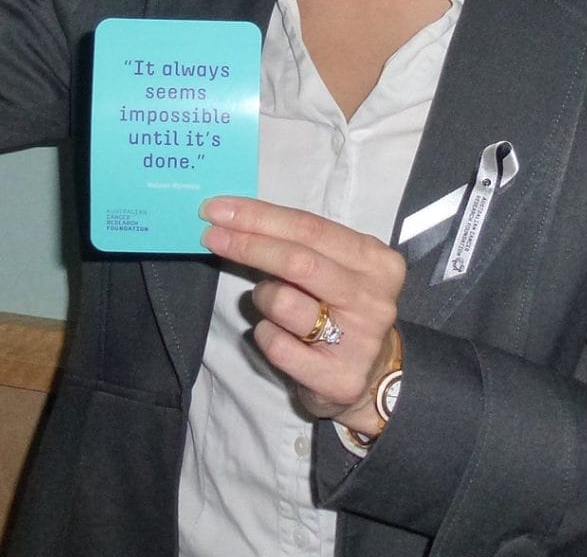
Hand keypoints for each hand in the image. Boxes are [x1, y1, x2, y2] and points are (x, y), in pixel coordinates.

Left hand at [200, 197, 406, 434]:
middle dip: (248, 244)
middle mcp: (373, 298)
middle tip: (211, 236)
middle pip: (298, 261)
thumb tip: (235, 218)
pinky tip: (281, 336)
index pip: (311, 228)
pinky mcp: (339, 377)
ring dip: (262, 297)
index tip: (218, 209)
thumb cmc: (341, 309)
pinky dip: (266, 334)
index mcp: (376, 261)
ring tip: (273, 303)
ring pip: (283, 303)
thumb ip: (300, 245)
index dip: (260, 216)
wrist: (370, 376)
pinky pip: (277, 345)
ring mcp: (361, 340)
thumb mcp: (334, 269)